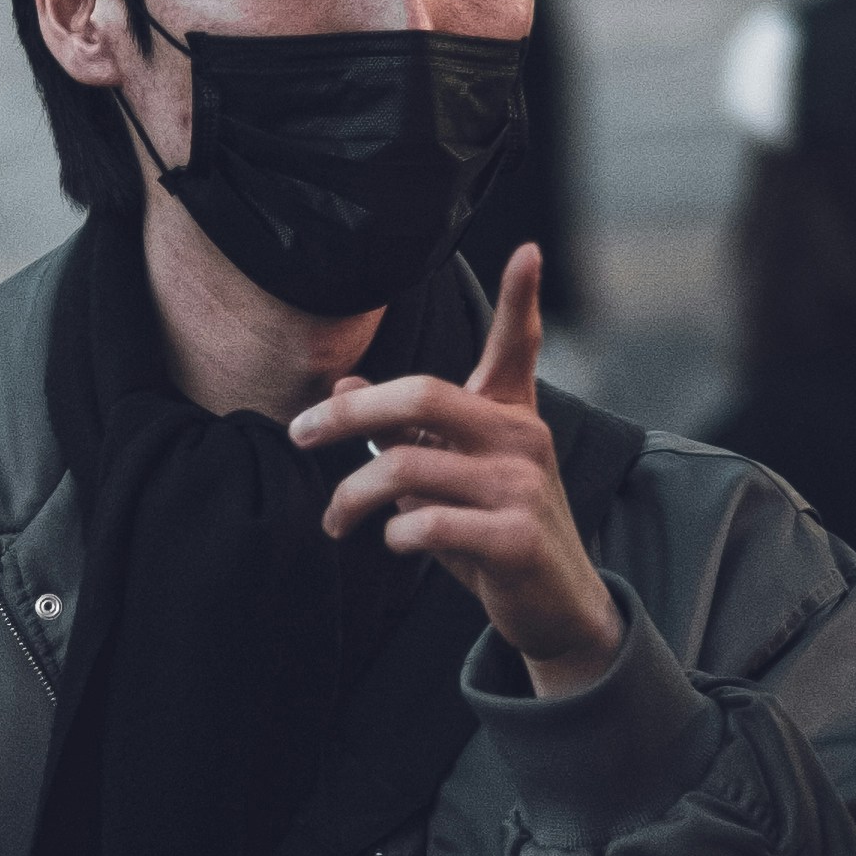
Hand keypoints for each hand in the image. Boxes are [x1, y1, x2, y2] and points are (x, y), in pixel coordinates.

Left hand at [292, 241, 625, 686]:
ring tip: (335, 519)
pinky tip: (396, 542)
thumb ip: (408, 433)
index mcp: (509, 416)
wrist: (554, 606)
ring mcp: (522, 488)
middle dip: (347, 414)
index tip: (525, 249)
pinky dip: (395, 534)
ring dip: (352, 497)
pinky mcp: (516, 539)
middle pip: (422, 396)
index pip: (516, 346)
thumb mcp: (453, 476)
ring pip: (406, 468)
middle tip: (300, 435)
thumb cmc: (494, 532)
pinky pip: (428, 524)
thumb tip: (345, 385)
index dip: (522, 298)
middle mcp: (521, 440)